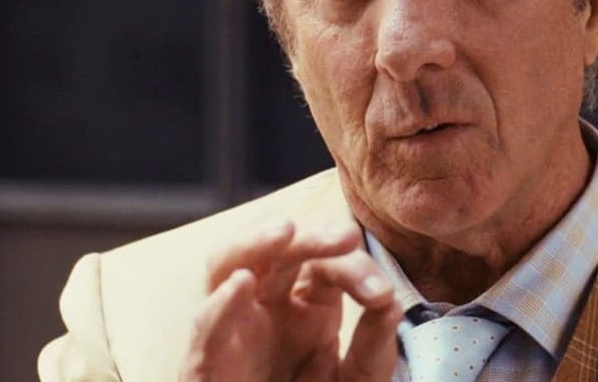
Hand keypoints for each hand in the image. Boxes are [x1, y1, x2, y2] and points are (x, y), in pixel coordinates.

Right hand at [180, 220, 401, 381]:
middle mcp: (268, 307)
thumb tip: (391, 303)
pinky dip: (220, 304)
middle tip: (346, 235)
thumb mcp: (356, 379)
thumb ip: (373, 346)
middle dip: (312, 238)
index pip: (327, 266)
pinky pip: (206, 328)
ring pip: (227, 267)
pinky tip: (241, 282)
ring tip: (285, 231)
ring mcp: (233, 330)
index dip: (354, 269)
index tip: (381, 294)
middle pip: (278, 252)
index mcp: (308, 305)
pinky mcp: (206, 364)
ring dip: (254, 244)